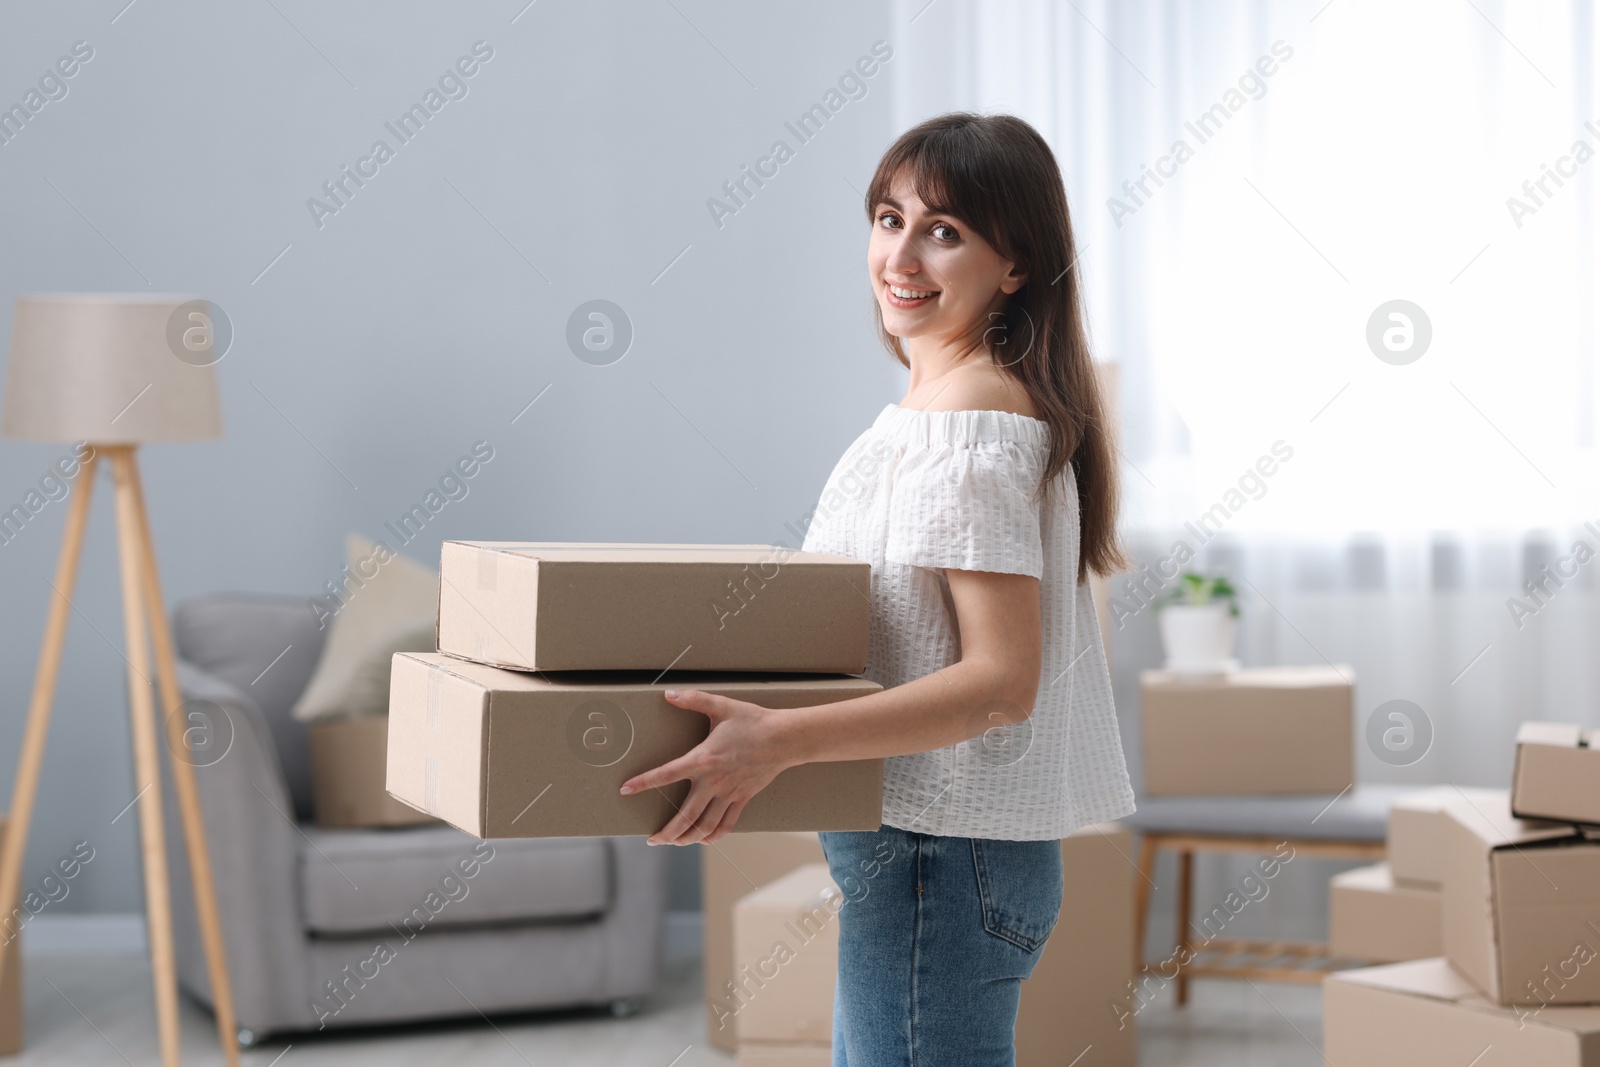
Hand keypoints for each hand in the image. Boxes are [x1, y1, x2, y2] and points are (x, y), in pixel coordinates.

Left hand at [619, 689, 791, 844]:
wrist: (785, 738)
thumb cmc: (752, 721)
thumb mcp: (721, 706)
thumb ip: (693, 700)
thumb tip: (667, 694)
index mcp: (703, 759)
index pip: (666, 774)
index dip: (644, 783)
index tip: (625, 789)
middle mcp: (714, 782)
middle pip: (686, 816)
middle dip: (666, 832)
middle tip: (652, 839)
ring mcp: (729, 793)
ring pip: (705, 826)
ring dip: (687, 838)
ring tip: (673, 843)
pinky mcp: (743, 798)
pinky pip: (727, 824)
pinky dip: (714, 836)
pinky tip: (703, 840)